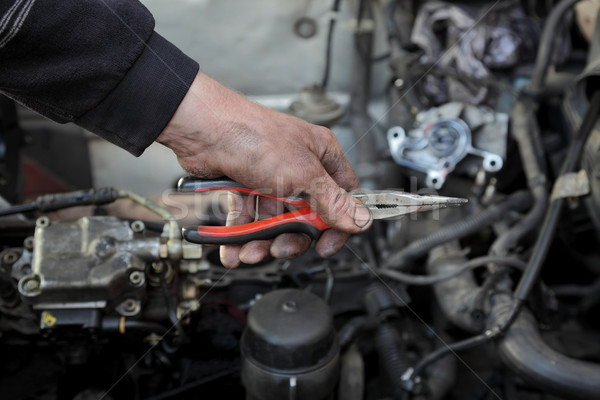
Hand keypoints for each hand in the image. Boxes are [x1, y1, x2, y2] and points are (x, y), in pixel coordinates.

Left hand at [157, 72, 371, 266]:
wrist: (202, 130)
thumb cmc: (252, 135)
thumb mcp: (302, 174)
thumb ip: (332, 202)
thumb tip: (360, 220)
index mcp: (321, 157)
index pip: (343, 197)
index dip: (337, 224)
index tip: (326, 245)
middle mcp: (298, 168)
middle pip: (306, 217)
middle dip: (292, 238)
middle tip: (281, 248)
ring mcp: (270, 179)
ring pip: (274, 222)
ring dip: (262, 242)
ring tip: (250, 250)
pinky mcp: (244, 188)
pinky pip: (248, 219)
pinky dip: (240, 236)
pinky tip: (232, 248)